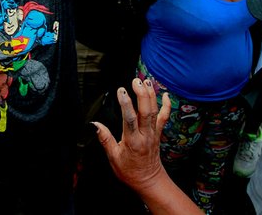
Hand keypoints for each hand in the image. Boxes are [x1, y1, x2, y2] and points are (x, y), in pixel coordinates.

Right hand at [95, 78, 171, 194]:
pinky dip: (167, 105)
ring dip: (151, 95)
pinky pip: (164, 117)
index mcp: (132, 141)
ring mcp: (154, 133)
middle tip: (136, 81)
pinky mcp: (158, 133)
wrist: (149, 181)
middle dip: (142, 94)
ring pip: (155, 111)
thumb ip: (105, 139)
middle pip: (146, 111)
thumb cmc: (129, 172)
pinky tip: (165, 94)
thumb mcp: (113, 158)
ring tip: (146, 81)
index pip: (129, 119)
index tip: (121, 91)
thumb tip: (95, 125)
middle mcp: (145, 135)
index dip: (125, 104)